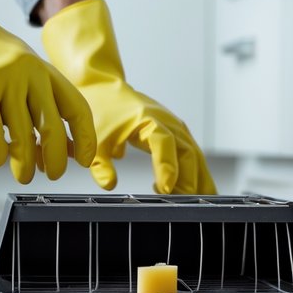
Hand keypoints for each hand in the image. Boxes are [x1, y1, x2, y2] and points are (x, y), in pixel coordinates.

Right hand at [0, 0, 97, 183]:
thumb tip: (53, 141)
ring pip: (21, 136)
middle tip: (55, 174)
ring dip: (24, 163)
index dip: (85, 136)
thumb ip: (33, 97)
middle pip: (52, 127)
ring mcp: (2, 80)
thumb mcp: (15, 65)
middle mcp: (27, 73)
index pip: (76, 106)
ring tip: (24, 175)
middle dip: (56, 158)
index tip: (84, 159)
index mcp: (41, 67)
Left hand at [41, 0, 215, 194]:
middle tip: (181, 204)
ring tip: (190, 202)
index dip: (167, 166)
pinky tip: (176, 190)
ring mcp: (175, 126)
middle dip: (188, 180)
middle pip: (187, 151)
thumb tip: (109, 185)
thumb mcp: (95, 140)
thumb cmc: (101, 112)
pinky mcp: (177, 132)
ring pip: (194, 154)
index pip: (164, 143)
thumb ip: (100, 164)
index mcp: (148, 119)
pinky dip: (191, 172)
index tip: (166, 189)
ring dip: (196, 178)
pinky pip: (190, 153)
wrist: (105, 88)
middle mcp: (167, 121)